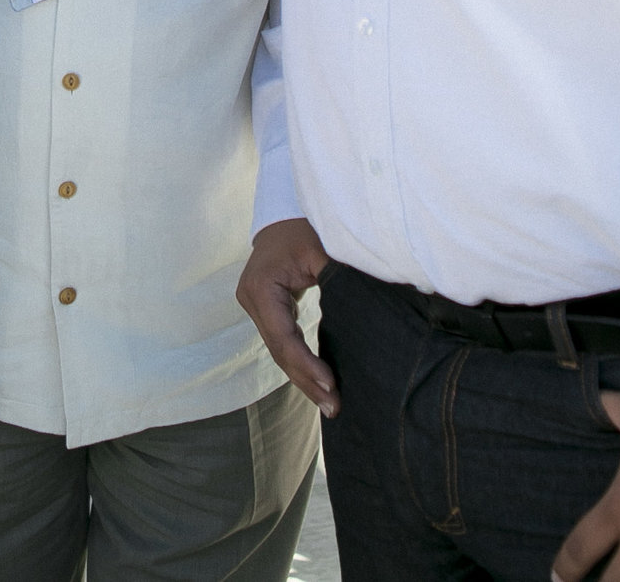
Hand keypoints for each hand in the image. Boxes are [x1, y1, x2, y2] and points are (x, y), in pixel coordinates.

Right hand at [236, 217, 338, 416]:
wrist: (286, 212)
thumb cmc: (307, 227)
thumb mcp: (324, 249)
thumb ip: (339, 281)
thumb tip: (367, 315)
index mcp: (262, 287)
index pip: (284, 337)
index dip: (306, 364)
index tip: (331, 385)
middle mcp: (252, 299)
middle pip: (280, 350)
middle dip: (307, 380)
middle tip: (334, 408)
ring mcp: (256, 305)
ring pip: (280, 351)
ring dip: (304, 377)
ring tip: (330, 404)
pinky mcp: (266, 308)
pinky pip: (283, 342)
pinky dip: (301, 362)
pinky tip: (319, 383)